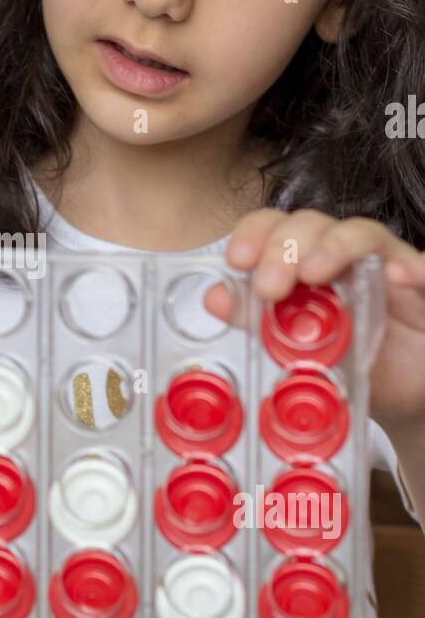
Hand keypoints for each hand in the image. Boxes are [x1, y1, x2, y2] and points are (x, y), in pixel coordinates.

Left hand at [203, 207, 424, 435]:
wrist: (405, 392)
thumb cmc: (352, 360)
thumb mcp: (301, 349)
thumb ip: (260, 321)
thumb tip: (214, 297)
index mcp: (308, 262)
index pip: (276, 229)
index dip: (255, 234)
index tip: (237, 259)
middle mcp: (346, 256)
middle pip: (313, 225)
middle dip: (285, 247)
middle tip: (270, 285)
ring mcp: (388, 266)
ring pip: (363, 235)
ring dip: (335, 247)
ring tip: (315, 270)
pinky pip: (423, 270)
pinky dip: (414, 269)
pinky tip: (399, 275)